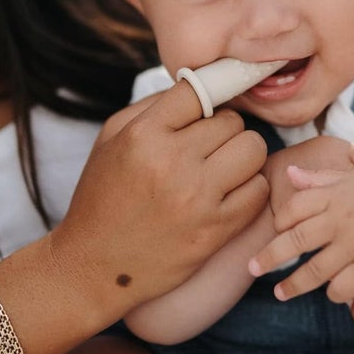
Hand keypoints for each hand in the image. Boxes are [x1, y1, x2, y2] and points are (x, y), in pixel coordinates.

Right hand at [52, 79, 268, 309]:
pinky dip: (249, 188)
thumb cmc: (102, 199)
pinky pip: (259, 190)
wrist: (94, 266)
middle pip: (233, 121)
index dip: (208, 99)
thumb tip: (199, 87)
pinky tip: (228, 194)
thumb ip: (152, 107)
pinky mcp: (215, 230)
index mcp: (143, 136)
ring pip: (253, 150)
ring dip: (243, 157)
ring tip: (222, 169)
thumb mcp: (110, 140)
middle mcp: (172, 163)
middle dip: (224, 132)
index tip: (208, 111)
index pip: (200, 90)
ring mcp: (197, 199)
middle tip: (208, 148)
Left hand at [251, 144, 353, 343]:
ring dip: (293, 286)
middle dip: (269, 258)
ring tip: (279, 294)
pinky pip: (343, 287)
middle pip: (295, 242)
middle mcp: (342, 219)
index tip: (276, 231)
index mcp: (335, 194)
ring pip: (314, 271)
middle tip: (251, 270)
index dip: (280, 222)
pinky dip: (334, 293)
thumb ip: (322, 179)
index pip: (293, 209)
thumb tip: (290, 174)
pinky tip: (330, 293)